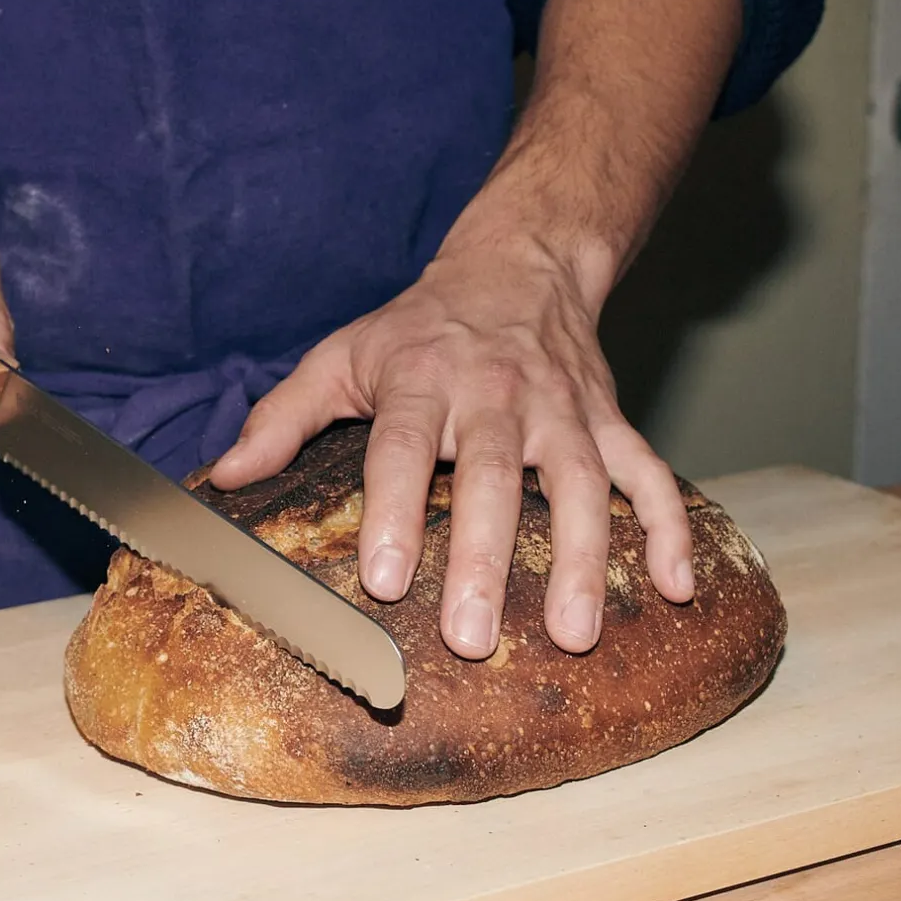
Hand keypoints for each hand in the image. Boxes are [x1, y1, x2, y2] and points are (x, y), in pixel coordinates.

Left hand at [209, 236, 694, 659]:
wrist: (520, 264)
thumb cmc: (419, 328)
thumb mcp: (341, 356)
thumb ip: (281, 418)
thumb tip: (221, 478)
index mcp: (423, 381)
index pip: (403, 450)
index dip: (395, 512)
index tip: (386, 580)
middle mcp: (497, 396)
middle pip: (493, 479)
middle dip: (485, 559)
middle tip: (474, 636)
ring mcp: (563, 412)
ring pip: (579, 486)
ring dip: (582, 561)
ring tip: (574, 633)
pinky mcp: (609, 423)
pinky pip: (648, 475)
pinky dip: (668, 529)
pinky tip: (678, 588)